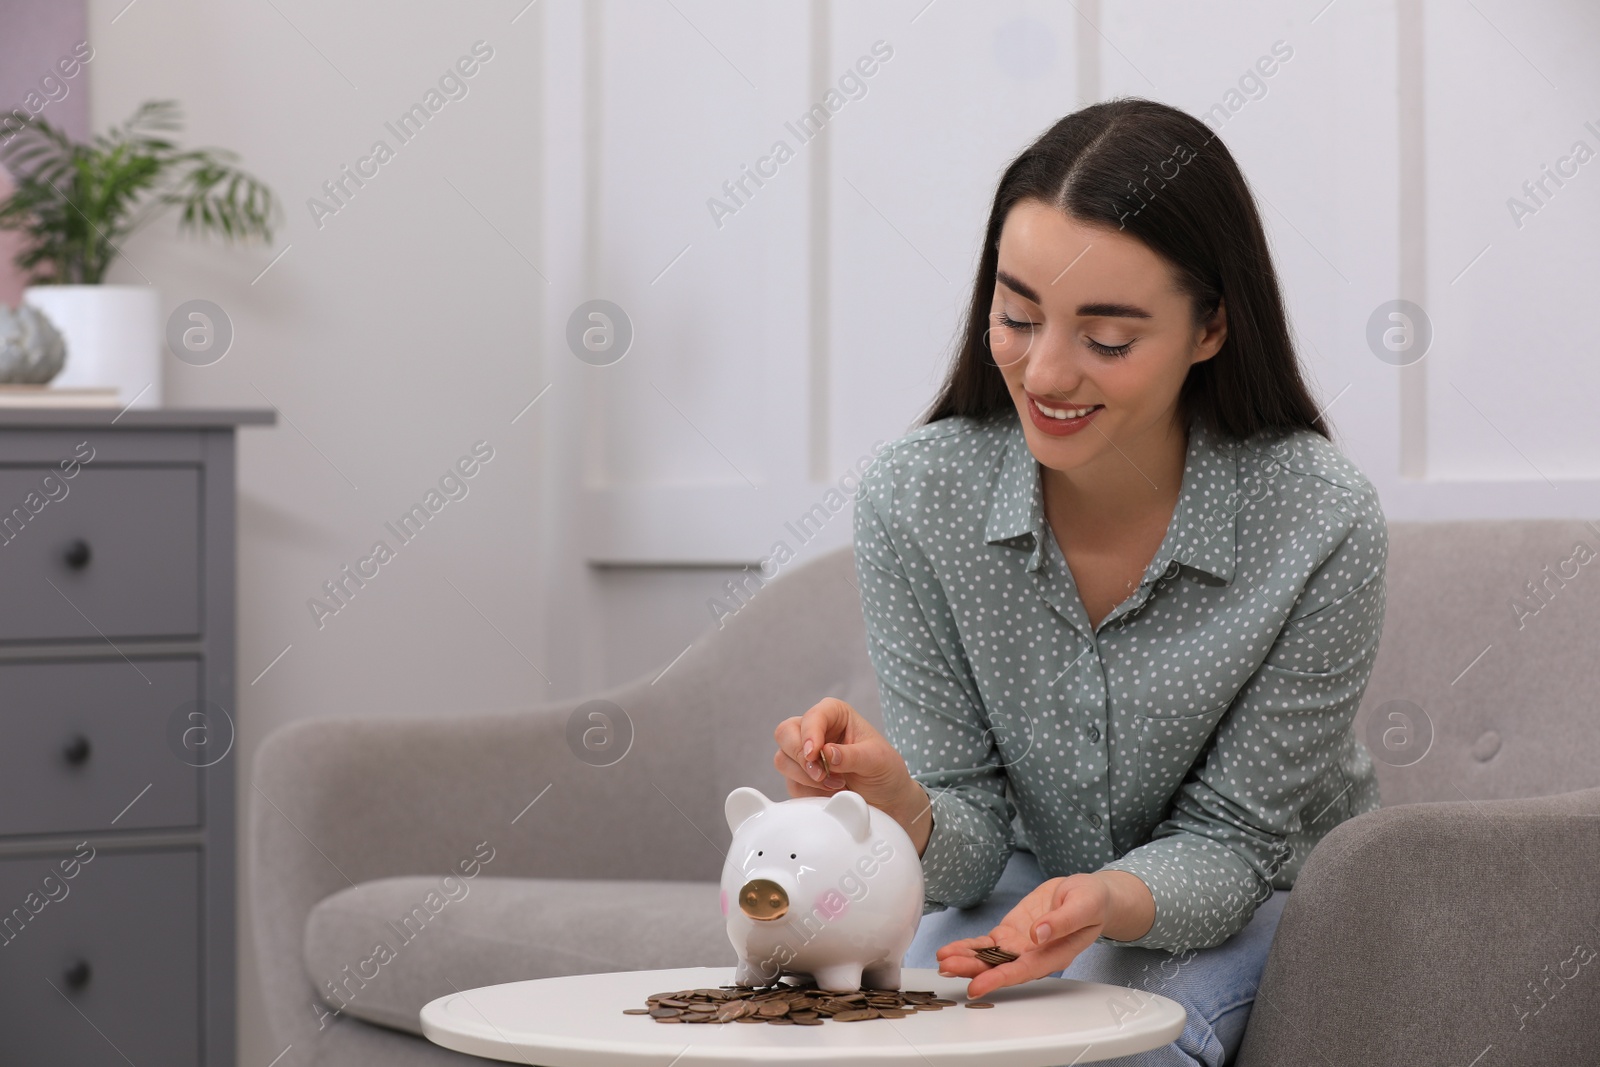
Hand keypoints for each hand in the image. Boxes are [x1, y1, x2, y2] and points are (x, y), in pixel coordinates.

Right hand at [772, 698, 914, 814]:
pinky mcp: (800, 778)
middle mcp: (815, 730)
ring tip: (835, 785)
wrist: (886, 800)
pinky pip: (790, 783)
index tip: (815, 754)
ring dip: (805, 776)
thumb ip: (851, 755)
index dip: (810, 733)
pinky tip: (830, 794)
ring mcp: (804, 755)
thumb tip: (826, 753)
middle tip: (822, 774)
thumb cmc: (885, 770)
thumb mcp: (876, 760)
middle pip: (785, 733)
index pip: (813, 716)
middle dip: (800, 756)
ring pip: (782, 759)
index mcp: (835, 714)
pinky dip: (808, 791)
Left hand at [934, 873, 1116, 999]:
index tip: (977, 985)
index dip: (999, 979)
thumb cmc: (1092, 902)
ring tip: (942, 960)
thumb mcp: (1084, 905)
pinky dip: (968, 946)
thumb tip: (1037, 933)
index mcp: (1054, 955)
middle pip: (999, 967)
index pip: (1023, 970)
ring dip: (965, 959)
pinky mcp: (1011, 933)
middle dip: (972, 969)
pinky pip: (986, 943)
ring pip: (988, 957)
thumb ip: (1062, 921)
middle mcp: (1033, 956)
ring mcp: (1020, 946)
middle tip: (947, 968)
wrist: (1088, 894)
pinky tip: (951, 950)